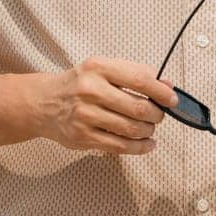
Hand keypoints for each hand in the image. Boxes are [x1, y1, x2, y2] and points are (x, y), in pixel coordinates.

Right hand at [30, 56, 175, 154]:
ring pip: (131, 129)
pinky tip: (147, 144)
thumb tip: (168, 86)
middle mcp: (91, 90)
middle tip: (158, 116)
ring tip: (149, 128)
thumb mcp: (104, 69)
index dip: (162, 92)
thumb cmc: (81, 84)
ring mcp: (85, 115)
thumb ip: (136, 74)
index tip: (172, 99)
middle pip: (138, 108)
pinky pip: (120, 146)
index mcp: (99, 68)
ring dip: (148, 131)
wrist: (44, 103)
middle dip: (156, 115)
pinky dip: (139, 147)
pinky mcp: (83, 137)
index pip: (140, 80)